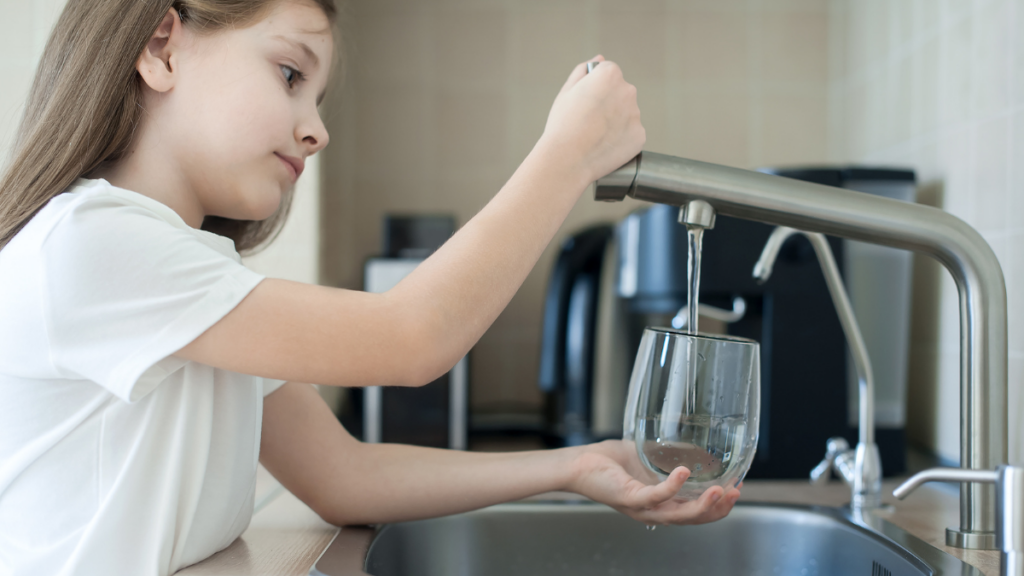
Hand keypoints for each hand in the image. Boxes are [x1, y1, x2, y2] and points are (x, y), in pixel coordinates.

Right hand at [538, 55, 645, 185]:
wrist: (568, 160)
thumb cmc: (563, 125)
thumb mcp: (566, 91)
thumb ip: (584, 71)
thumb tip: (600, 59)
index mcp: (610, 75)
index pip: (609, 72)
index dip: (595, 87)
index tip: (586, 101)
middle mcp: (628, 91)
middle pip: (621, 92)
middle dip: (609, 102)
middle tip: (590, 120)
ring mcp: (636, 114)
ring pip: (627, 113)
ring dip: (616, 121)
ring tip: (596, 135)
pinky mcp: (640, 136)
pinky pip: (631, 133)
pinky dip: (621, 139)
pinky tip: (605, 145)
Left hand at [565, 440, 741, 526]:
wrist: (578, 463)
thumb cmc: (607, 462)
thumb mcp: (645, 458)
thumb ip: (666, 456)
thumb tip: (690, 443)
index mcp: (658, 503)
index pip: (693, 511)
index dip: (716, 505)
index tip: (736, 490)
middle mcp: (651, 510)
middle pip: (691, 519)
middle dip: (717, 509)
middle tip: (735, 494)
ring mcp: (641, 506)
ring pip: (678, 515)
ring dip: (702, 505)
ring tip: (721, 491)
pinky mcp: (629, 497)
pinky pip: (654, 496)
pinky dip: (671, 487)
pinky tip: (684, 473)